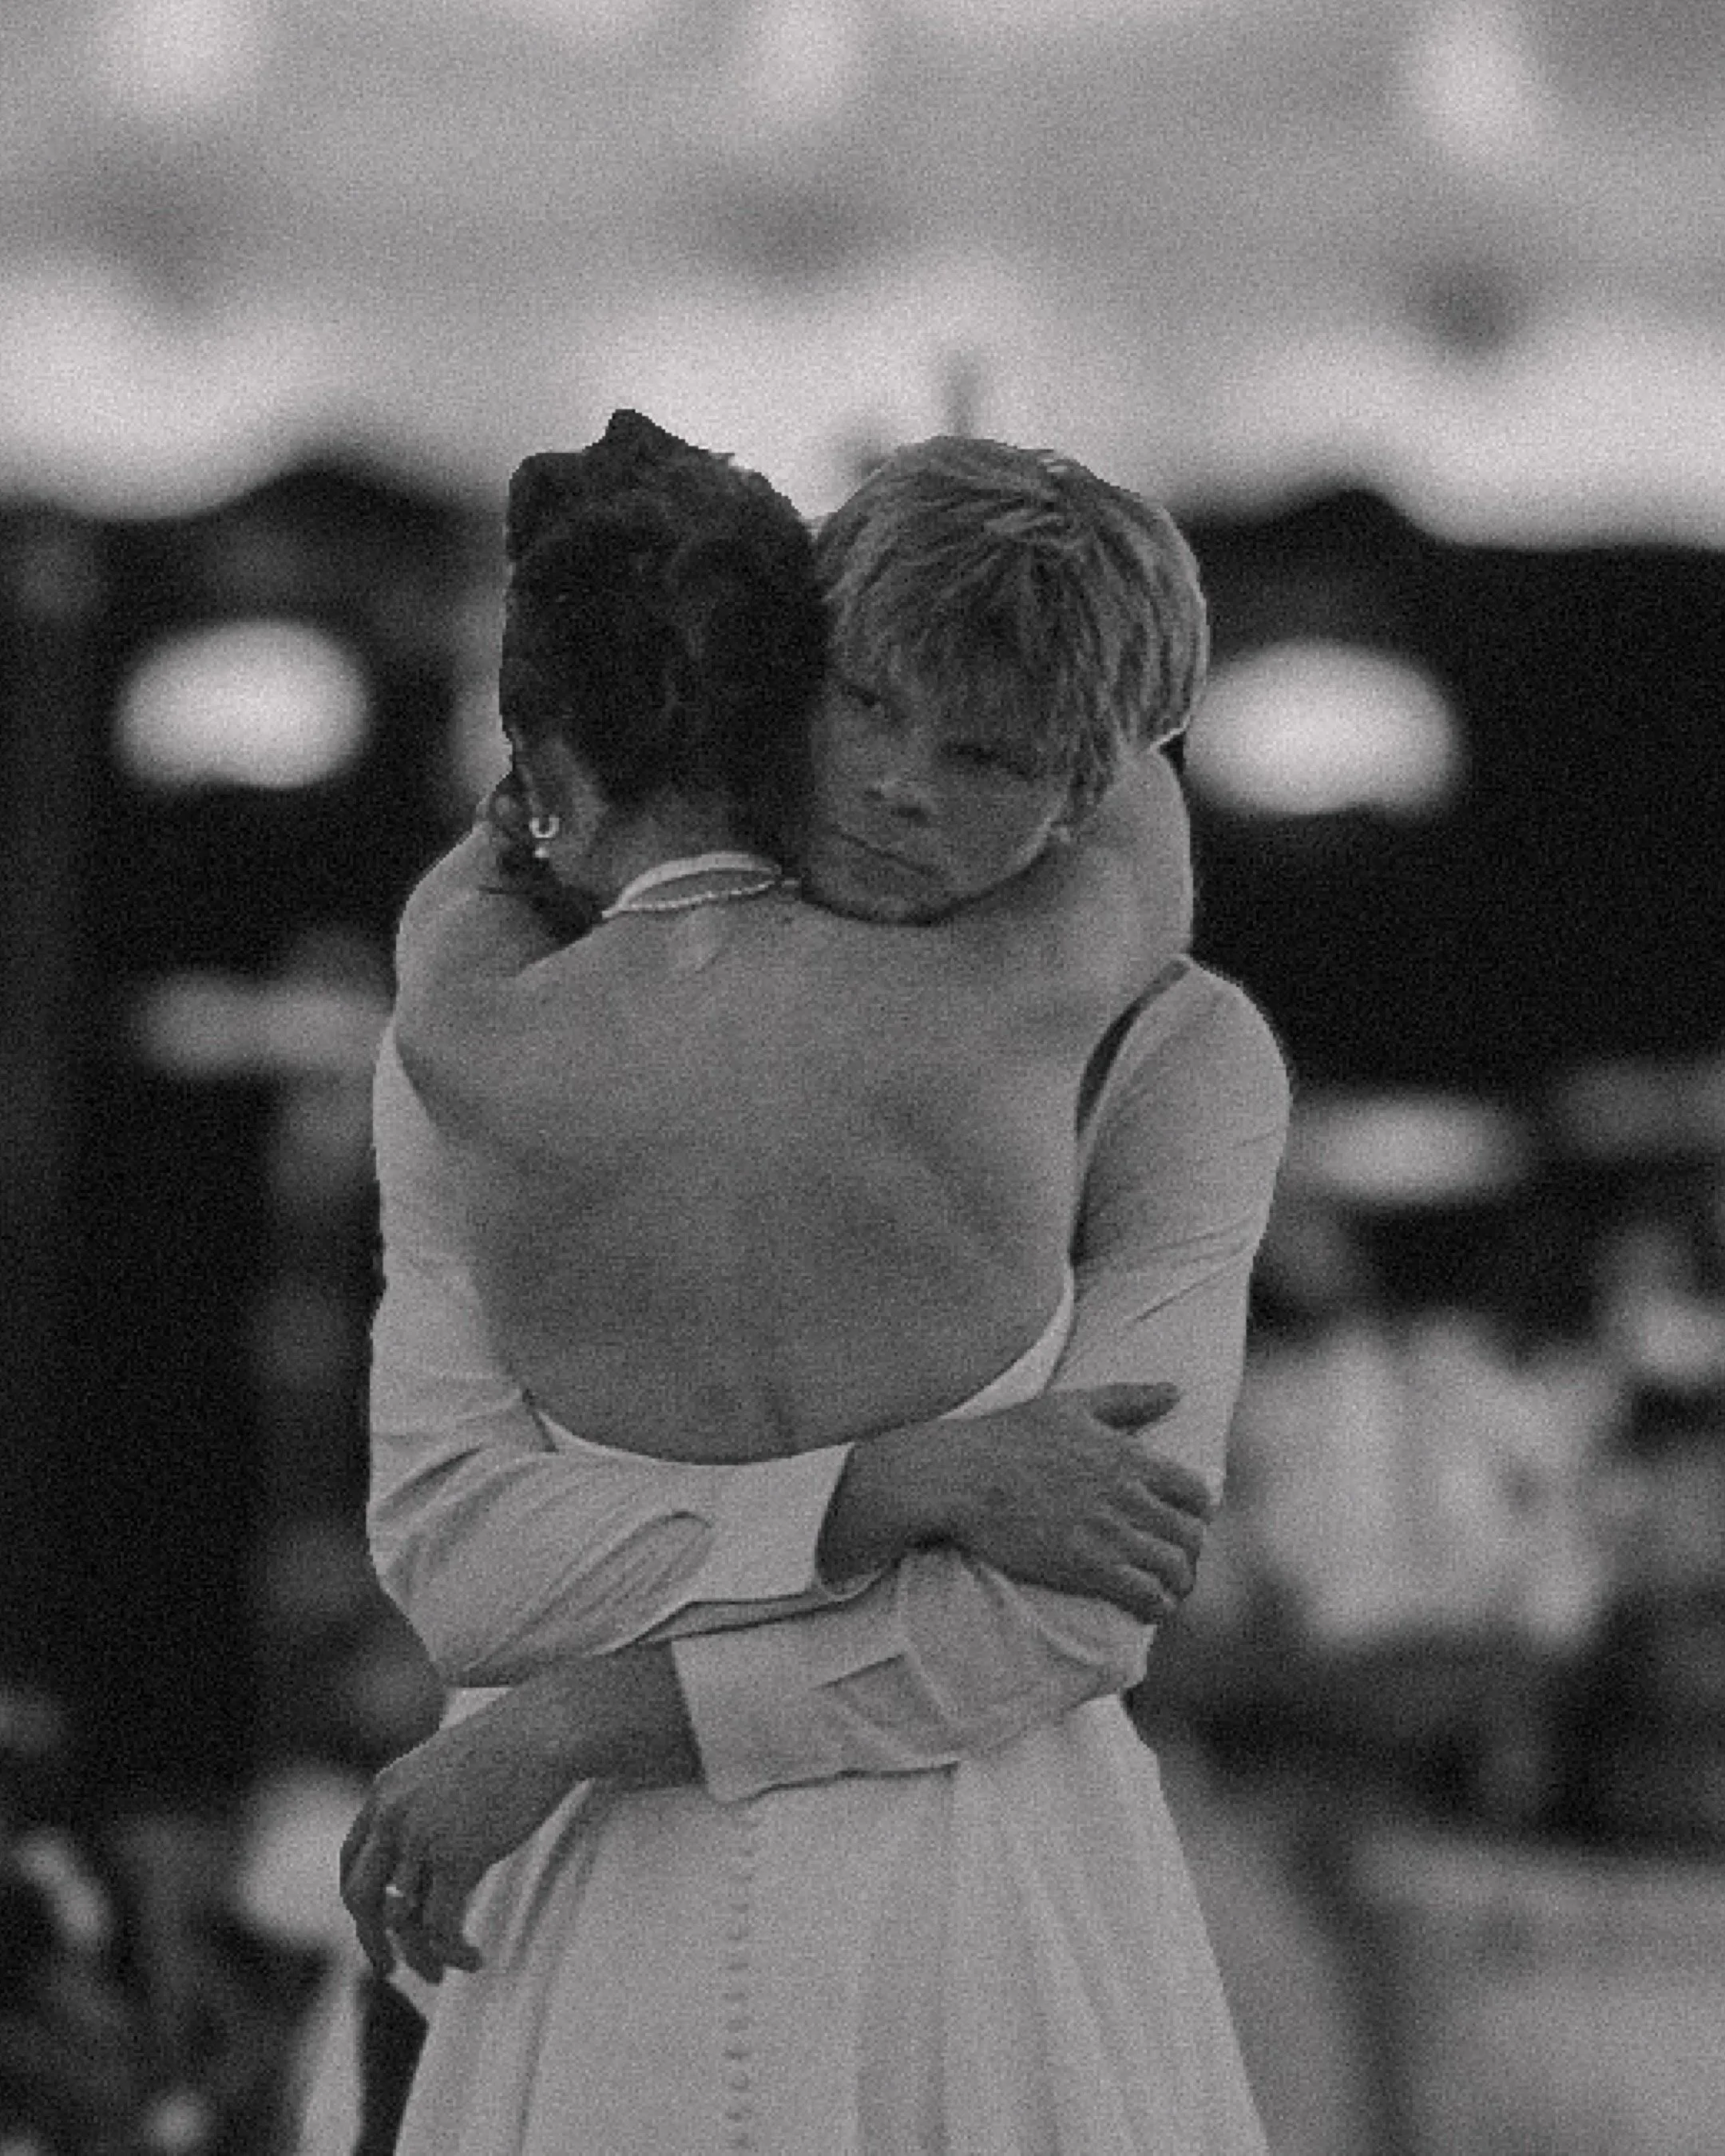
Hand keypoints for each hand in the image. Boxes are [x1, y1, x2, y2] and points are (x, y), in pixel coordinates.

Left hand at [340, 1685, 584, 1984]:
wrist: (545, 1728)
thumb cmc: (510, 1741)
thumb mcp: (446, 1766)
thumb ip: (422, 1804)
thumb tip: (422, 1860)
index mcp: (386, 1789)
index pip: (352, 1859)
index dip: (361, 1900)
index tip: (375, 1927)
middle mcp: (393, 1815)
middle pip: (362, 1897)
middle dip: (373, 1941)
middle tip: (390, 1970)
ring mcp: (422, 1837)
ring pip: (403, 1919)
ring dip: (420, 1956)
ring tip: (442, 1972)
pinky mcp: (457, 1857)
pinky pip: (442, 1926)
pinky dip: (453, 1952)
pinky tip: (473, 1958)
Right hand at [933, 1384, 1214, 1621]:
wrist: (960, 1477)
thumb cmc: (1010, 1435)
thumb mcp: (1071, 1404)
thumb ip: (1128, 1399)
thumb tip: (1175, 1391)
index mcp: (1128, 1456)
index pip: (1195, 1492)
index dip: (1198, 1510)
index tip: (1186, 1519)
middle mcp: (1127, 1496)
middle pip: (1192, 1536)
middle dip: (1192, 1552)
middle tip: (1178, 1559)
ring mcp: (1108, 1535)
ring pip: (1175, 1569)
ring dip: (1179, 1583)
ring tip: (1169, 1588)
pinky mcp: (1086, 1568)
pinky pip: (1145, 1596)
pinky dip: (1156, 1605)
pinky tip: (1148, 1606)